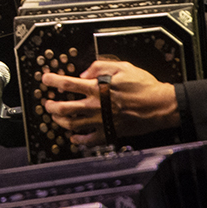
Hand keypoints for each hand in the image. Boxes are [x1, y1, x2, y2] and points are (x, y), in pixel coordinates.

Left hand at [41, 59, 178, 144]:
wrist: (161, 106)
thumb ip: (100, 67)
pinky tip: (74, 137)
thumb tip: (84, 73)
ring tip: (56, 117)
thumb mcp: (123, 67)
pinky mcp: (110, 133)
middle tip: (47, 103)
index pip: (68, 84)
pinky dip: (79, 140)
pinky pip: (90, 141)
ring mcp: (102, 122)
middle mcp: (97, 106)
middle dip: (51, 106)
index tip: (45, 79)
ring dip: (60, 121)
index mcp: (98, 89)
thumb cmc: (144, 86)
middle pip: (65, 108)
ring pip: (73, 125)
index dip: (53, 81)